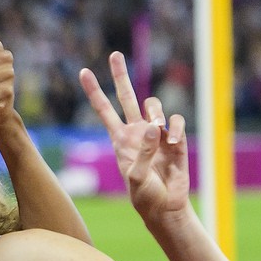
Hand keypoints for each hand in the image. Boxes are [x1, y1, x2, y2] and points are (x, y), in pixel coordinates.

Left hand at [79, 52, 190, 224]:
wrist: (165, 205)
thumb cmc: (144, 196)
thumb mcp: (135, 177)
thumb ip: (142, 153)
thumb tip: (153, 127)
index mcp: (120, 139)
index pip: (104, 110)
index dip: (94, 91)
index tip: (83, 72)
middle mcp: (136, 131)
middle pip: (127, 96)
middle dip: (121, 75)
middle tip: (115, 55)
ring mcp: (156, 133)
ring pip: (154, 105)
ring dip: (155, 113)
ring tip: (156, 132)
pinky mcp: (176, 138)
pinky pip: (176, 121)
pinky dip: (175, 129)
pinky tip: (172, 143)